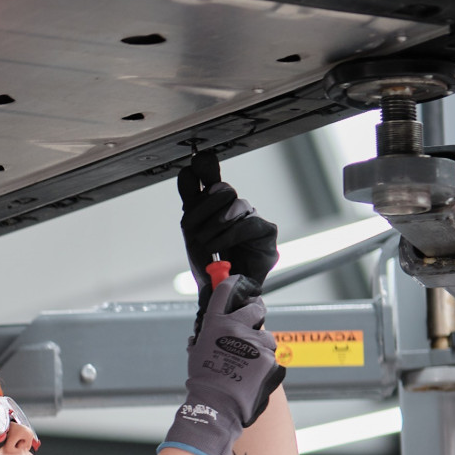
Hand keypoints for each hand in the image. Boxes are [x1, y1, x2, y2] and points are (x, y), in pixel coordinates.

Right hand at [160, 276, 286, 454]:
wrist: (217, 404)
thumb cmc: (203, 381)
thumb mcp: (197, 352)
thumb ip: (207, 336)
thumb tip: (210, 330)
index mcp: (216, 324)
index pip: (225, 292)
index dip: (233, 282)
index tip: (239, 281)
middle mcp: (236, 328)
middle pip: (256, 308)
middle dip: (256, 312)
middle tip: (253, 321)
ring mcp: (256, 343)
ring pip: (267, 336)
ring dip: (261, 344)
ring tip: (248, 361)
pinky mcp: (270, 358)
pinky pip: (271, 355)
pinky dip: (265, 362)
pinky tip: (253, 373)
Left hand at [179, 150, 278, 312]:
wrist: (219, 293)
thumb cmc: (209, 264)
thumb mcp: (193, 231)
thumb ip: (192, 202)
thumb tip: (187, 171)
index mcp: (219, 207)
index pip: (213, 182)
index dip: (206, 170)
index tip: (197, 161)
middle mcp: (238, 210)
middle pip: (224, 189)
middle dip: (204, 208)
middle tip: (192, 228)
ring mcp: (255, 220)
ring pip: (236, 204)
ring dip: (214, 225)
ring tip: (205, 244)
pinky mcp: (267, 234)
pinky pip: (249, 224)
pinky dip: (229, 235)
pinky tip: (218, 247)